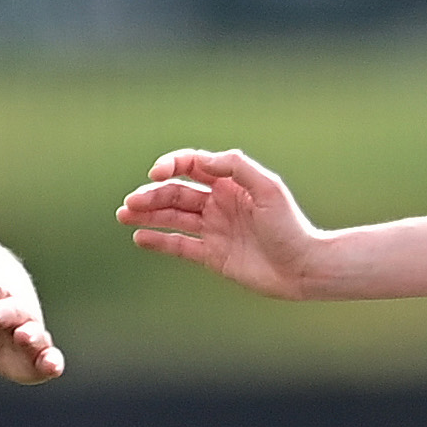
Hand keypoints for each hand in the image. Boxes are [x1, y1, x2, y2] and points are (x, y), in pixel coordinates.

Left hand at [0, 274, 63, 384]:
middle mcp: (16, 311)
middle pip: (12, 310)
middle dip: (1, 312)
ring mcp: (27, 334)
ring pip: (34, 333)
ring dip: (30, 336)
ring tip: (24, 337)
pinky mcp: (34, 357)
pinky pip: (44, 360)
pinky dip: (50, 363)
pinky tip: (54, 368)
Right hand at [117, 148, 326, 299]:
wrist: (303, 267)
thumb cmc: (290, 226)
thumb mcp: (268, 188)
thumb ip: (236, 167)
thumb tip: (202, 159)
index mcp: (230, 183)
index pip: (192, 166)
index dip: (171, 165)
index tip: (156, 174)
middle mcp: (219, 203)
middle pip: (176, 193)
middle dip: (151, 195)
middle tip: (130, 204)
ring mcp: (214, 229)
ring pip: (173, 218)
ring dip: (147, 215)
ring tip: (123, 215)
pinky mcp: (212, 255)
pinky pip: (179, 245)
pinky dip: (159, 241)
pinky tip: (139, 237)